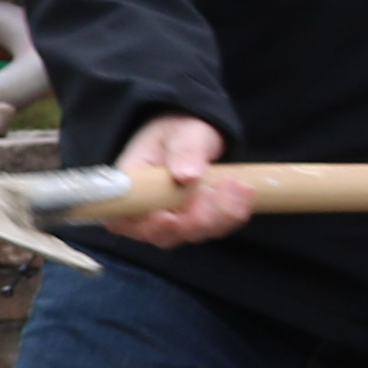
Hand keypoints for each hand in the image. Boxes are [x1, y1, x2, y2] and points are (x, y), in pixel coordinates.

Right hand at [103, 113, 249, 247]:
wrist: (196, 135)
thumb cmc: (179, 131)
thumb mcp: (182, 132)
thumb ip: (184, 150)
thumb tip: (187, 176)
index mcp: (131, 188)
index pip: (124, 220)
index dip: (145, 225)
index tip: (168, 215)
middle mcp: (147, 212)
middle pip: (163, 235)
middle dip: (193, 220)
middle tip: (211, 190)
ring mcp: (174, 221)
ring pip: (194, 234)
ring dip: (219, 214)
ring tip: (235, 183)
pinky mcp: (198, 222)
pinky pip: (218, 228)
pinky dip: (235, 212)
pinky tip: (244, 190)